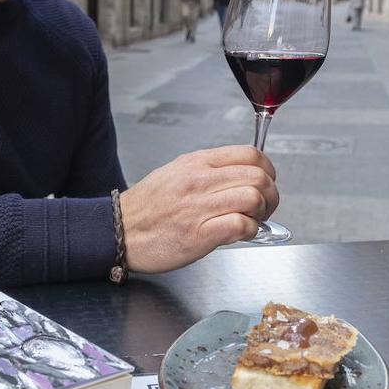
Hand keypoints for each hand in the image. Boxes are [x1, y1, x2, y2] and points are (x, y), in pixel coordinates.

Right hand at [118, 146, 278, 273]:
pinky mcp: (198, 234)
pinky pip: (240, 225)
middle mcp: (199, 180)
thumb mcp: (176, 173)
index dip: (268, 170)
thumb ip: (208, 172)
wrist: (118, 230)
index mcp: (196, 163)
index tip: (266, 183)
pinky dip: (249, 231)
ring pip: (253, 198)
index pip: (251, 154)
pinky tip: (239, 234)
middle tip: (263, 208)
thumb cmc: (147, 207)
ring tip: (251, 221)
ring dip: (261, 214)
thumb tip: (242, 176)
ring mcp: (199, 206)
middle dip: (270, 195)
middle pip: (258, 176)